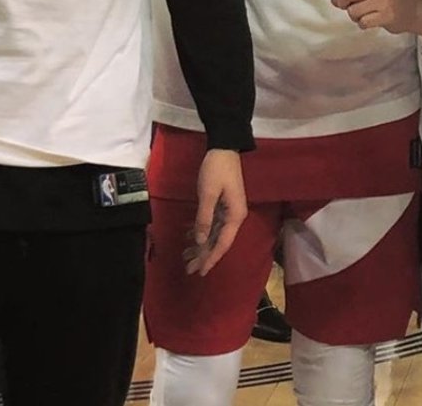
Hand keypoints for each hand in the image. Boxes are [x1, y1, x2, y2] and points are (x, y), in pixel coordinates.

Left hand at [184, 148, 246, 276]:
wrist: (224, 148)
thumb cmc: (217, 170)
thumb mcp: (208, 194)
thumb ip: (204, 218)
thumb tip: (200, 241)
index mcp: (235, 215)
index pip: (223, 243)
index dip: (212, 258)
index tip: (201, 272)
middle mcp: (234, 216)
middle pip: (218, 241)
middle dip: (204, 255)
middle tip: (189, 269)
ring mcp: (228, 210)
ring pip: (214, 234)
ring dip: (201, 245)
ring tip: (186, 257)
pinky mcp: (221, 204)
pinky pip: (211, 224)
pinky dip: (200, 232)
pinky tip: (188, 239)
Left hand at [330, 0, 415, 33]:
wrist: (412, 11)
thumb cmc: (389, 1)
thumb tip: (333, 1)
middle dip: (345, 4)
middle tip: (353, 6)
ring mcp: (381, 1)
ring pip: (353, 11)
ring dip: (356, 18)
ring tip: (368, 14)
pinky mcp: (385, 15)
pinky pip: (363, 22)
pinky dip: (364, 25)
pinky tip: (373, 21)